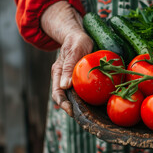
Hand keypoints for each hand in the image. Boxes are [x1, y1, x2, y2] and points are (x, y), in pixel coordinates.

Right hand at [41, 1, 93, 115]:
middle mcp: (62, 77)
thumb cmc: (76, 41)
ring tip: (90, 113)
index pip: (57, 93)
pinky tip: (94, 102)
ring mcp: (70, 78)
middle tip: (83, 116)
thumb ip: (69, 66)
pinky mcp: (79, 77)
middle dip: (72, 108)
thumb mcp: (74, 51)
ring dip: (80, 104)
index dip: (63, 104)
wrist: (79, 35)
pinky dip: (86, 97)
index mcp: (58, 72)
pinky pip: (81, 90)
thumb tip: (65, 86)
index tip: (71, 111)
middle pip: (65, 97)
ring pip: (73, 95)